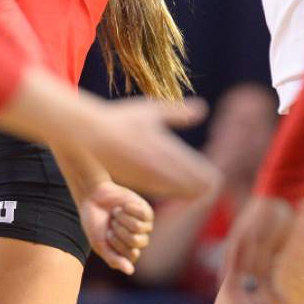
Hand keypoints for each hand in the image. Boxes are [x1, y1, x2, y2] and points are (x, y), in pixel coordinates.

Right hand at [78, 181, 152, 274]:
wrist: (93, 197)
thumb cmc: (95, 223)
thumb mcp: (100, 244)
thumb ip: (114, 259)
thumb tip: (130, 271)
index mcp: (127, 252)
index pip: (132, 255)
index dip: (117, 243)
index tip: (107, 235)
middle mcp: (138, 241)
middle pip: (137, 242)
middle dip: (120, 231)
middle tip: (111, 223)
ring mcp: (144, 226)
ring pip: (139, 228)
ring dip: (123, 218)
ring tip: (116, 213)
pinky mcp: (146, 211)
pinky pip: (143, 214)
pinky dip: (130, 209)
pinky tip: (124, 206)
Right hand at [85, 96, 217, 198]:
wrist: (91, 135)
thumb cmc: (121, 119)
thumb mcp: (152, 110)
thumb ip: (179, 113)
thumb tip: (203, 108)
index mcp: (169, 149)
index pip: (203, 174)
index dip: (211, 177)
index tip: (213, 175)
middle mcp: (161, 168)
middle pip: (195, 189)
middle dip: (203, 187)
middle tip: (206, 183)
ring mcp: (149, 179)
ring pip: (179, 194)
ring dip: (187, 191)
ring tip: (192, 187)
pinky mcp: (137, 184)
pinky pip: (162, 194)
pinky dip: (170, 192)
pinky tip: (171, 187)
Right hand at [222, 195, 294, 303]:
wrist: (279, 197)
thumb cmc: (265, 212)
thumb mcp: (258, 233)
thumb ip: (252, 255)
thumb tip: (244, 279)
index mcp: (233, 254)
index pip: (230, 286)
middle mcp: (240, 260)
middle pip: (242, 292)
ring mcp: (254, 261)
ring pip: (257, 291)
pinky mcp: (268, 261)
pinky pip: (269, 283)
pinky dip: (275, 295)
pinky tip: (284, 303)